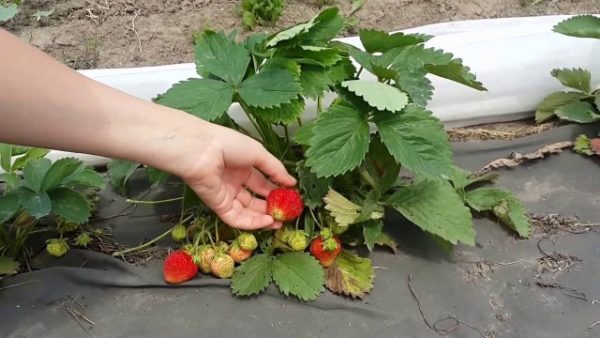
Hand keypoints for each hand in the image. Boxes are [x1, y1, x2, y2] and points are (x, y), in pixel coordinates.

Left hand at [178, 125, 296, 229]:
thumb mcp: (258, 153)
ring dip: (263, 218)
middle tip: (287, 214)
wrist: (201, 150)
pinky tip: (267, 221)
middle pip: (255, 199)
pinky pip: (236, 218)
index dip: (276, 190)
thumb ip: (275, 170)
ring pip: (247, 211)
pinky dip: (252, 222)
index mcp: (242, 167)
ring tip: (280, 221)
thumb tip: (292, 182)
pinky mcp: (218, 206)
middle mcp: (234, 182)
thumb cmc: (228, 145)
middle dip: (271, 207)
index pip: (262, 183)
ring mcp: (226, 195)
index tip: (291, 197)